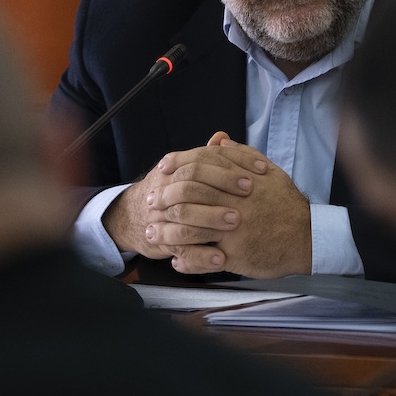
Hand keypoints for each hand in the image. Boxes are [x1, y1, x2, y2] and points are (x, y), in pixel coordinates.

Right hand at [101, 135, 252, 262]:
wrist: (134, 218)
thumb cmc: (170, 192)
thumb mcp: (185, 171)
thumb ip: (207, 157)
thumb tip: (222, 138)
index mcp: (175, 168)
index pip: (203, 157)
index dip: (233, 160)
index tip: (260, 168)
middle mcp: (166, 189)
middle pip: (192, 182)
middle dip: (222, 185)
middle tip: (249, 191)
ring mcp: (162, 216)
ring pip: (184, 215)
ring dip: (211, 218)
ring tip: (238, 222)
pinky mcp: (163, 241)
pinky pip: (181, 248)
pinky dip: (201, 255)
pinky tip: (222, 258)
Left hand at [155, 133, 312, 278]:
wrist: (307, 236)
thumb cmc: (286, 203)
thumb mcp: (269, 172)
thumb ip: (242, 156)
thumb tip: (218, 142)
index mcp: (239, 180)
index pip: (200, 164)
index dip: (177, 164)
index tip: (162, 168)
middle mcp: (233, 203)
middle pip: (188, 195)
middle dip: (164, 198)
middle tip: (150, 202)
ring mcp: (233, 231)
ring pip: (190, 229)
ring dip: (167, 232)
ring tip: (152, 235)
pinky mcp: (236, 255)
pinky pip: (204, 259)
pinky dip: (187, 260)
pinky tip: (177, 260)